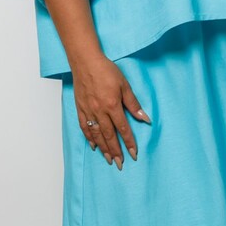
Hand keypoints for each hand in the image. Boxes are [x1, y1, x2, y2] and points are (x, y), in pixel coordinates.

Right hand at [71, 53, 150, 167]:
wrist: (85, 61)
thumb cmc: (106, 70)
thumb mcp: (124, 85)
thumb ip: (133, 103)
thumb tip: (144, 118)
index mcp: (112, 105)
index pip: (123, 129)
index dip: (129, 142)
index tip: (134, 154)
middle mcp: (99, 111)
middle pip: (109, 136)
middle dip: (116, 151)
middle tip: (120, 164)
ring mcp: (88, 111)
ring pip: (97, 135)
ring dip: (104, 149)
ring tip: (109, 160)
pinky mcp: (80, 108)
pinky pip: (85, 127)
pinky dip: (90, 138)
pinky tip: (94, 146)